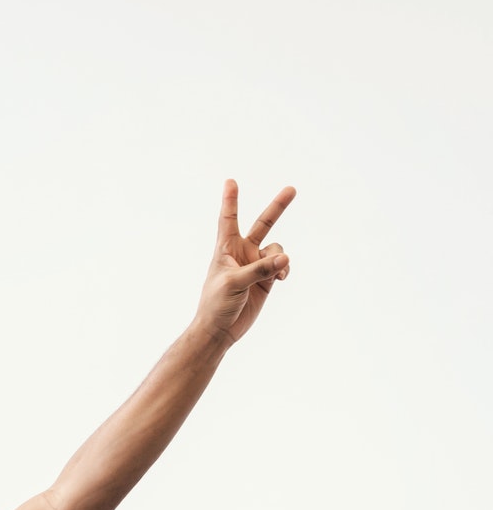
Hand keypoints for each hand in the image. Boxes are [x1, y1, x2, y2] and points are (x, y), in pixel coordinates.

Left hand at [194, 180, 294, 347]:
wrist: (221, 329)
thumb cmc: (216, 304)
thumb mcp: (234, 284)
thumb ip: (260, 269)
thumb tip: (285, 258)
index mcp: (225, 249)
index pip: (228, 219)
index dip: (230, 200)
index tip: (230, 181)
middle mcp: (242, 253)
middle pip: (263, 224)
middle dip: (278, 207)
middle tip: (292, 189)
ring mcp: (256, 264)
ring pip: (277, 249)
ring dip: (280, 258)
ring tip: (278, 272)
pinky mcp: (266, 278)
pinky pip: (282, 265)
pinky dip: (284, 268)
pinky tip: (282, 277)